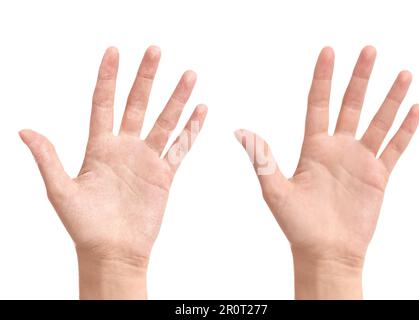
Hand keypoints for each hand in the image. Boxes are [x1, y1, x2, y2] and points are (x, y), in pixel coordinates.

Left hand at [20, 46, 206, 298]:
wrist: (113, 251)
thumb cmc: (84, 225)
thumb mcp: (60, 191)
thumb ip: (48, 159)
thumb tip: (24, 130)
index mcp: (99, 147)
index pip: (103, 103)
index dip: (108, 77)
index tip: (114, 51)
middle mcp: (124, 147)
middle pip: (137, 104)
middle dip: (146, 77)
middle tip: (155, 50)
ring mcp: (146, 159)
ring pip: (165, 121)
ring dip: (176, 98)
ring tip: (189, 75)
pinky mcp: (164, 174)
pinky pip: (180, 147)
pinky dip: (191, 129)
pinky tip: (200, 110)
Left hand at [235, 46, 418, 298]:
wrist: (325, 251)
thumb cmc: (297, 225)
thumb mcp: (275, 189)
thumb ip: (262, 158)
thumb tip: (239, 131)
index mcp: (313, 147)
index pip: (318, 103)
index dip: (323, 78)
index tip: (328, 52)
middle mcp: (337, 148)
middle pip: (351, 104)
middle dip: (360, 77)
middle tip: (369, 49)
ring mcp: (359, 160)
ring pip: (378, 121)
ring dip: (390, 98)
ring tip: (403, 74)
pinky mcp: (378, 176)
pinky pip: (396, 148)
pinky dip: (406, 129)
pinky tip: (416, 109)